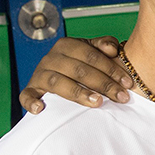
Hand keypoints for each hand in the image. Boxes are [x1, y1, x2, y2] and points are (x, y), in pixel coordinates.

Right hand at [19, 36, 133, 113]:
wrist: (57, 74)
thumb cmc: (80, 64)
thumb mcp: (92, 51)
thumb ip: (104, 45)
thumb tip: (112, 49)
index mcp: (67, 45)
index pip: (91, 56)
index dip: (111, 69)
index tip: (128, 83)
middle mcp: (51, 57)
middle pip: (79, 70)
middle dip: (103, 84)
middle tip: (121, 97)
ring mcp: (40, 74)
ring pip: (59, 83)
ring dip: (79, 93)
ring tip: (98, 102)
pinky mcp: (31, 89)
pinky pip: (26, 95)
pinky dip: (31, 102)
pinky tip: (41, 109)